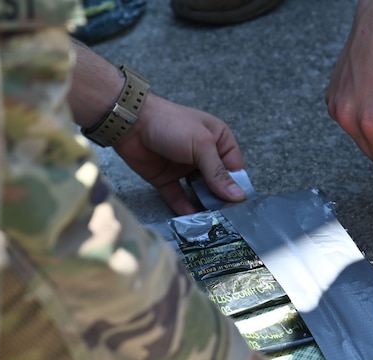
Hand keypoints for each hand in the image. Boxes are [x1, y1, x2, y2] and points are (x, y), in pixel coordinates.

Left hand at [114, 93, 246, 214]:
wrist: (130, 122)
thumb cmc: (171, 124)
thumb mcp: (201, 145)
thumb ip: (218, 172)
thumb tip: (237, 196)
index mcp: (219, 141)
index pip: (235, 169)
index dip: (238, 188)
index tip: (241, 208)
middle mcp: (204, 155)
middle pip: (218, 184)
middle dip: (222, 200)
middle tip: (228, 220)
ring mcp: (184, 168)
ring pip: (199, 192)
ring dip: (204, 207)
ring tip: (212, 224)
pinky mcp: (166, 179)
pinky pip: (179, 197)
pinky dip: (184, 208)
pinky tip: (192, 221)